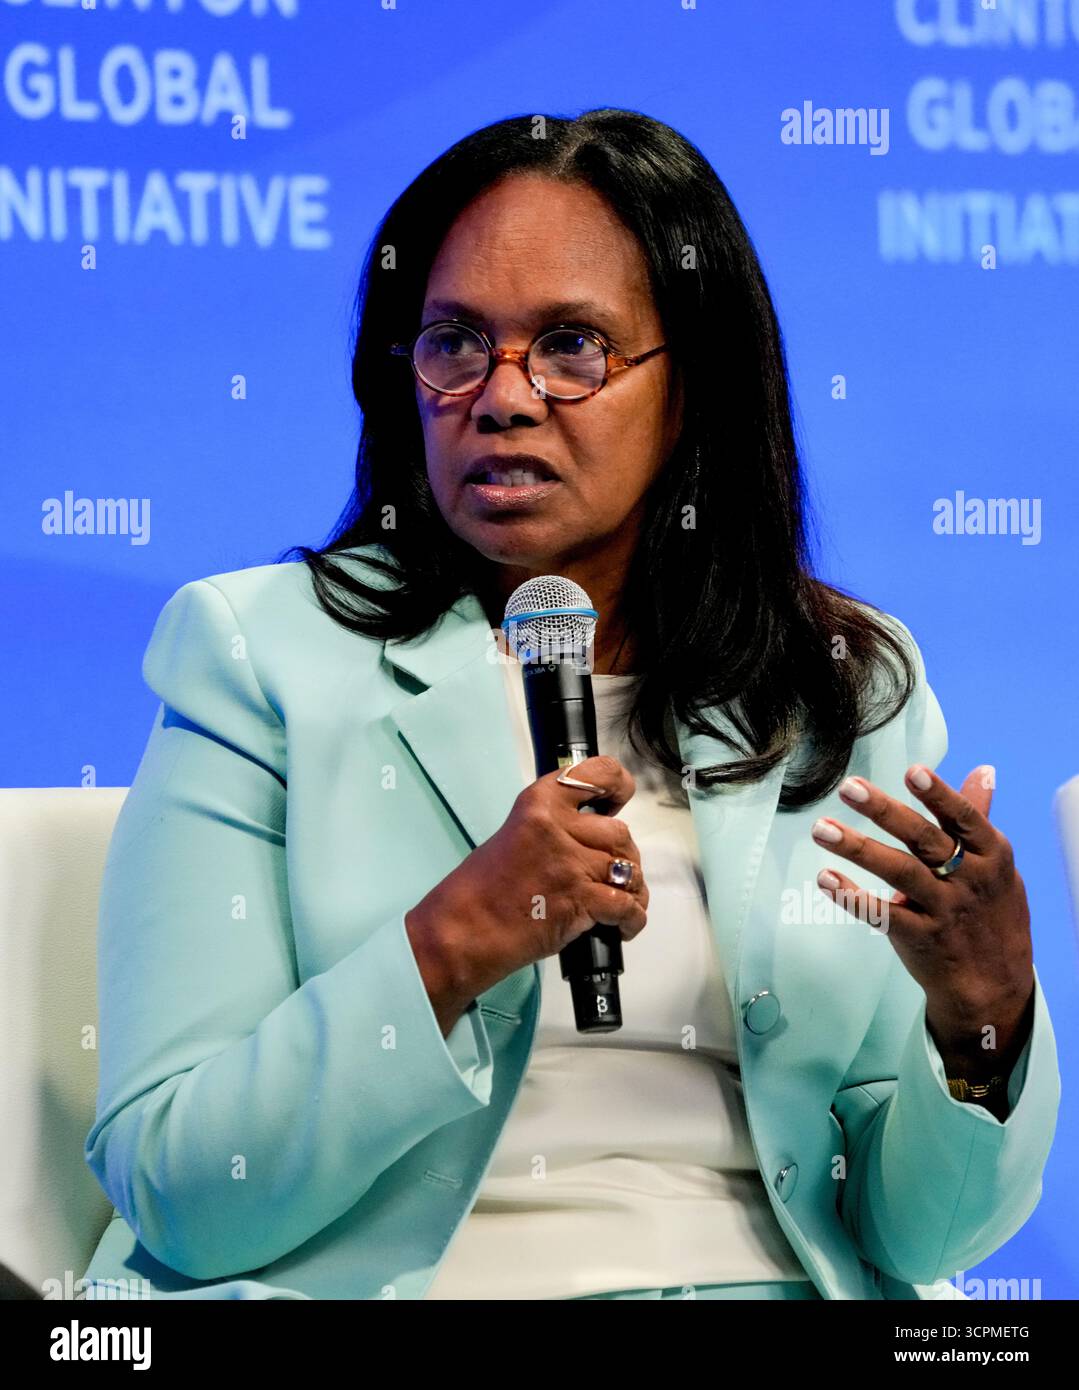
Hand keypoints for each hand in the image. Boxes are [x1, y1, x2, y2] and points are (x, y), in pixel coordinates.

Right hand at [406, 754, 649, 1005]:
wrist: (461, 932)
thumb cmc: (481, 890)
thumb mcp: (516, 836)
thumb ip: (555, 828)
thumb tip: (594, 838)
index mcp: (539, 803)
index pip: (596, 774)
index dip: (618, 785)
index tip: (620, 799)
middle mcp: (557, 826)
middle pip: (620, 833)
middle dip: (622, 856)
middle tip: (609, 874)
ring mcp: (571, 863)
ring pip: (628, 868)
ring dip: (632, 888)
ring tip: (621, 903)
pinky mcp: (581, 900)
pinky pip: (627, 904)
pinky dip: (633, 918)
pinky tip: (622, 926)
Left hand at [810, 763, 1034, 1087]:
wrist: (997, 986)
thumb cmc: (993, 912)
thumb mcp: (998, 865)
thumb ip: (978, 817)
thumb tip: (983, 771)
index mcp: (991, 855)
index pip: (964, 819)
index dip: (939, 795)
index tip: (912, 772)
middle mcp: (968, 880)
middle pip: (924, 840)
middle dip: (884, 811)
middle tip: (847, 787)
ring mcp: (943, 910)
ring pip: (900, 873)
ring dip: (858, 848)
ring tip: (821, 829)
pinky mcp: (920, 938)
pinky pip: (883, 915)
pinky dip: (854, 897)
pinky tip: (826, 879)